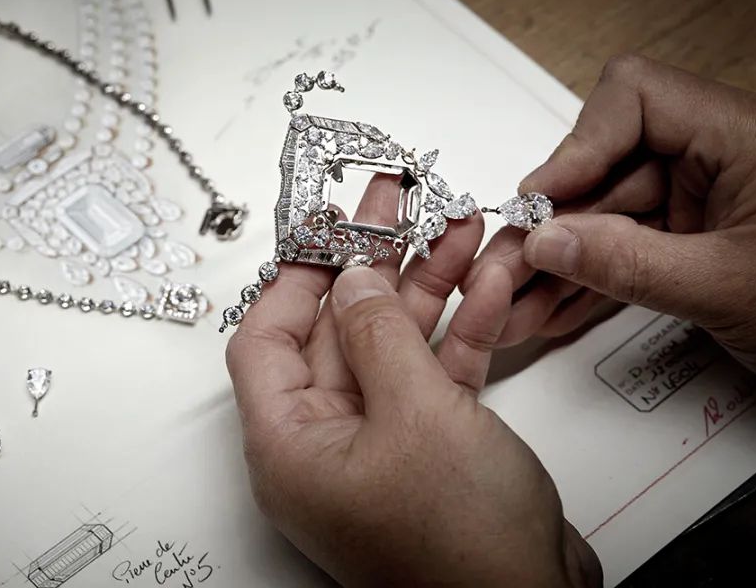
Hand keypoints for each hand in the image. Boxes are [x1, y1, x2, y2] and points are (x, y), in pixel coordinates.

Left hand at [226, 176, 600, 587]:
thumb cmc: (463, 550)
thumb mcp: (416, 415)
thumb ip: (378, 336)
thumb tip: (353, 281)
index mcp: (290, 444)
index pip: (265, 339)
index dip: (295, 276)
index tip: (327, 226)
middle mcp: (326, 444)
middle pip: (337, 330)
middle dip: (376, 262)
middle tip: (397, 205)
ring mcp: (380, 446)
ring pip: (394, 344)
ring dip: (429, 286)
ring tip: (459, 226)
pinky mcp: (430, 449)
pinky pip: (434, 373)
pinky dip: (461, 329)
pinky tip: (490, 283)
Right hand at [469, 55, 755, 387]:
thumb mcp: (729, 289)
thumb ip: (629, 263)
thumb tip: (549, 241)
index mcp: (744, 137)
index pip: (637, 97)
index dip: (580, 143)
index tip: (546, 199)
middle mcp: (721, 159)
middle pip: (609, 167)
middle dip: (554, 225)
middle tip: (506, 270)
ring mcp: (708, 203)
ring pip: (611, 218)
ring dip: (562, 264)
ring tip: (516, 306)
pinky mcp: (701, 242)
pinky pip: (631, 251)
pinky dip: (594, 281)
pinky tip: (554, 312)